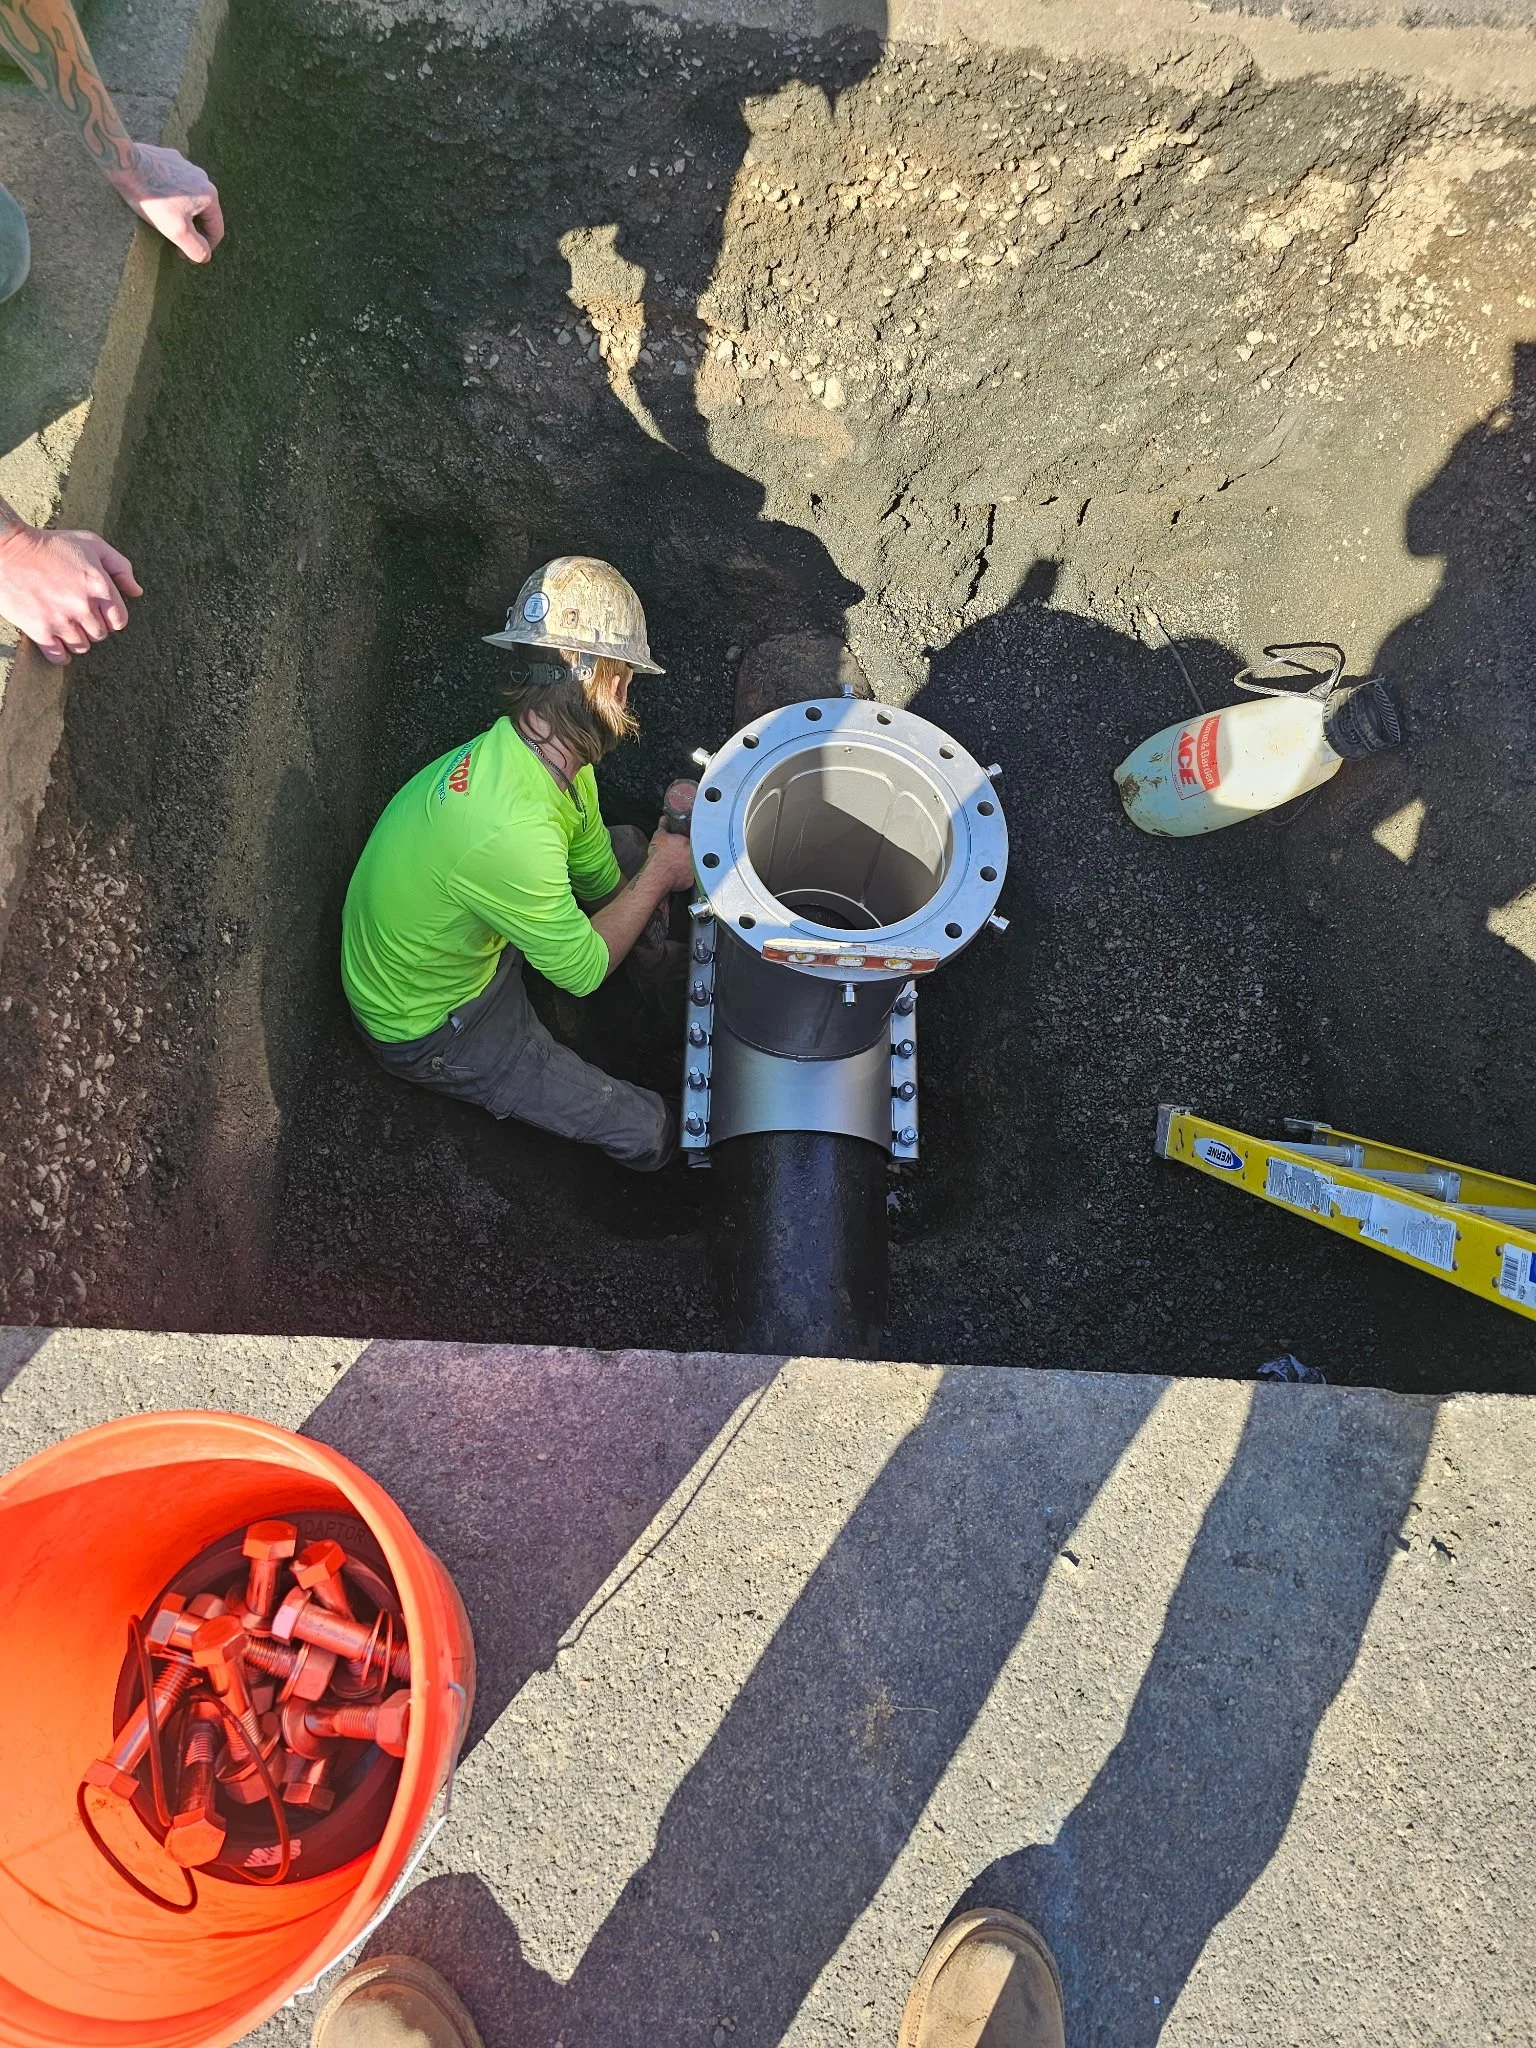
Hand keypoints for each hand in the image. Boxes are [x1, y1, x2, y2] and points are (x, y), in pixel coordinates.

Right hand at [0, 523, 141, 663]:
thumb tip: (137, 592)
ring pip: (81, 646)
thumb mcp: (91, 544)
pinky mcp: (40, 630)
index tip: (99, 612)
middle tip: (79, 616)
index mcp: (99, 586)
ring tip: (67, 626)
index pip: (119, 620)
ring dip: (76, 639)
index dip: (110, 617)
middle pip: (100, 635)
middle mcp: (83, 606)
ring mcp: (61, 620)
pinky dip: (60, 654)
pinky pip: (59, 656)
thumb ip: (119, 567)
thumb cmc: (51, 545)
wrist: (8, 550)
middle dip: (92, 626)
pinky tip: (58, 645)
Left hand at [107, 143, 223, 262]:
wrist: (125, 164)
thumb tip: (205, 256)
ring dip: (181, 212)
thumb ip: (197, 248)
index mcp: (209, 195)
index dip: (204, 248)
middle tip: (173, 240)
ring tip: (163, 219)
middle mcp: (202, 177)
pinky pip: (176, 183)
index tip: (185, 256)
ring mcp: (186, 166)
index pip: (216, 230)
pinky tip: (156, 198)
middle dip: (191, 230)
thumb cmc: (151, 198)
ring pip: (189, 198)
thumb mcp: (177, 231)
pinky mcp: (170, 158)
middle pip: (203, 214)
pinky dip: (170, 195)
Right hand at [646, 819, 696, 894]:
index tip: (683, 845)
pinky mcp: (692, 880)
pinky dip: (685, 876)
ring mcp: (695, 869)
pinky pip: (690, 877)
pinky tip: (677, 874)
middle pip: (697, 853)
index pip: (694, 840)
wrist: (658, 874)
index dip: (688, 842)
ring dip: (689, 865)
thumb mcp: (659, 836)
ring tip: (678, 865)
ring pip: (695, 866)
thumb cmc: (659, 856)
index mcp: (690, 842)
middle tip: (681, 855)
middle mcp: (696, 856)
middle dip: (691, 853)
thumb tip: (663, 820)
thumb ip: (663, 826)